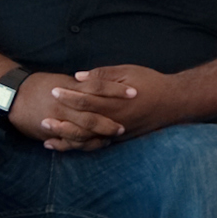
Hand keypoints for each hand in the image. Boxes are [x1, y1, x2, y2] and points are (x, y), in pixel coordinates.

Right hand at [5, 75, 124, 151]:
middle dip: (108, 124)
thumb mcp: (64, 80)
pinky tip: (92, 146)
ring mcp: (56, 121)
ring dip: (96, 138)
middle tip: (123, 128)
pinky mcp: (47, 132)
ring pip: (80, 134)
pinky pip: (66, 143)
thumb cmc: (41, 84)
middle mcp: (65, 106)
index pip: (99, 88)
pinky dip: (79, 145)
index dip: (117, 91)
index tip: (135, 93)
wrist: (12, 94)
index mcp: (71, 89)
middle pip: (92, 117)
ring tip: (109, 140)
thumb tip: (105, 83)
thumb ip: (84, 85)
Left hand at [43, 65, 190, 147]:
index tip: (53, 90)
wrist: (174, 102)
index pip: (85, 99)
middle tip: (43, 118)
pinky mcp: (119, 139)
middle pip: (82, 123)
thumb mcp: (128, 71)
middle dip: (61, 120)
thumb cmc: (150, 82)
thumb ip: (103, 75)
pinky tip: (63, 146)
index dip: (68, 95)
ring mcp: (116, 132)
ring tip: (47, 136)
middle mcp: (113, 120)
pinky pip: (95, 145)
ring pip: (87, 139)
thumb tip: (78, 76)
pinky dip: (77, 147)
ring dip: (65, 138)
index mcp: (115, 102)